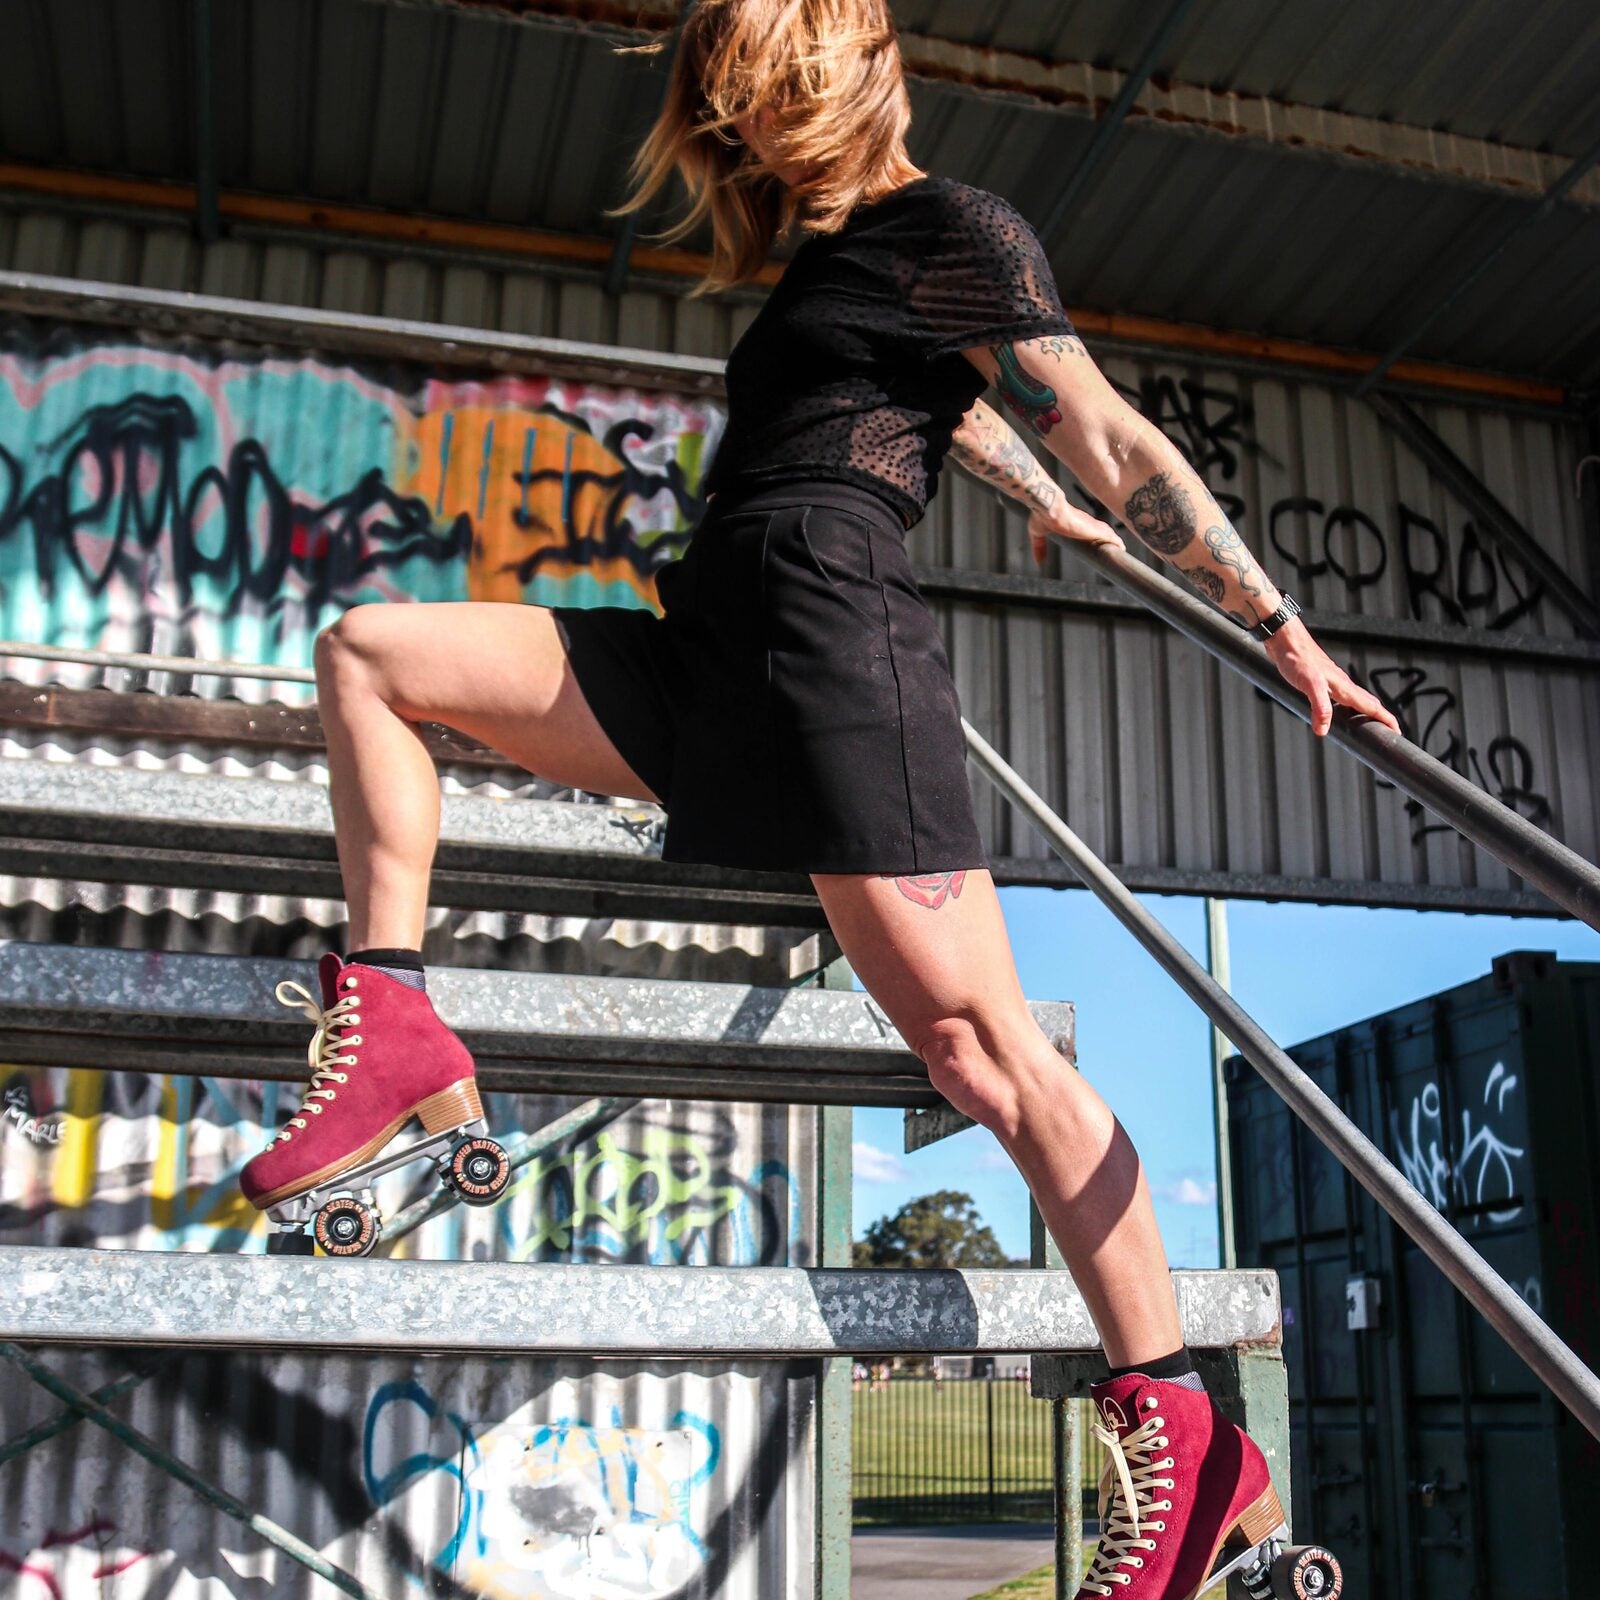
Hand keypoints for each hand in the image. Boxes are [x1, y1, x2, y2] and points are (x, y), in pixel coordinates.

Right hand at [1028, 499, 1124, 564]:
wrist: (1048, 508)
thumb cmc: (1042, 515)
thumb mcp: (1037, 533)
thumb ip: (1039, 547)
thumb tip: (1038, 562)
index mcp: (1074, 522)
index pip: (1088, 528)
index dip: (1094, 534)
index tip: (1098, 542)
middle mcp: (1085, 522)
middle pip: (1101, 530)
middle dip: (1108, 538)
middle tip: (1113, 547)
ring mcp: (1091, 526)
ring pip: (1108, 533)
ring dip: (1114, 541)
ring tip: (1121, 549)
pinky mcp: (1095, 530)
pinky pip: (1110, 537)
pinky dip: (1117, 542)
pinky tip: (1122, 548)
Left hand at [1263, 617, 1401, 738]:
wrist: (1287, 641)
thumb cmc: (1298, 659)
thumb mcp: (1309, 685)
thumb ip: (1320, 707)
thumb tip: (1324, 730)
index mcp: (1344, 688)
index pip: (1372, 706)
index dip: (1386, 719)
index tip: (1397, 732)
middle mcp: (1343, 685)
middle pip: (1369, 703)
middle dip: (1381, 717)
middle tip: (1388, 731)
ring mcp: (1333, 682)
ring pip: (1356, 700)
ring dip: (1367, 711)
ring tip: (1370, 724)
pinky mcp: (1322, 681)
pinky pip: (1342, 698)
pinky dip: (1348, 706)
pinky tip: (1340, 710)